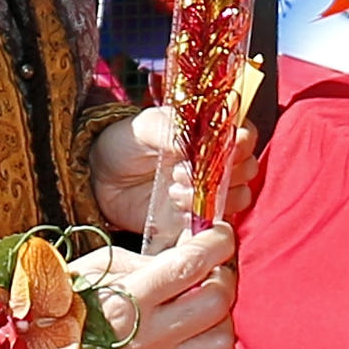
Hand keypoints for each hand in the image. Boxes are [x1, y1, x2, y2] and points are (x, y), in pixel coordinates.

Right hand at [82, 223, 239, 348]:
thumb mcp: (105, 266)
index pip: (190, 265)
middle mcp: (146, 337)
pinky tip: (200, 341)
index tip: (221, 235)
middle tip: (212, 272)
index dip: (216, 243)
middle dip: (222, 278)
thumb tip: (197, 254)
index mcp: (128, 298)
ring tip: (203, 309)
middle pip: (215, 302)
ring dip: (221, 319)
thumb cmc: (74, 298)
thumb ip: (154, 262)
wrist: (43, 346)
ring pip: (222, 340)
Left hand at [90, 105, 261, 237]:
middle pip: (248, 167)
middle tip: (184, 171)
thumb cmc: (123, 143)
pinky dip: (204, 215)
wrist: (100, 177)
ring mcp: (209, 190)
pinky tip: (176, 207)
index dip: (242, 142)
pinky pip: (219, 220)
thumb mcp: (143, 127)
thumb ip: (171, 129)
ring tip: (176, 190)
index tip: (223, 147)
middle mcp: (215, 161)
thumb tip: (197, 140)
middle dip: (225, 171)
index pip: (245, 134)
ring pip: (240, 195)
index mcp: (208, 132)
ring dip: (214, 195)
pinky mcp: (197, 215)